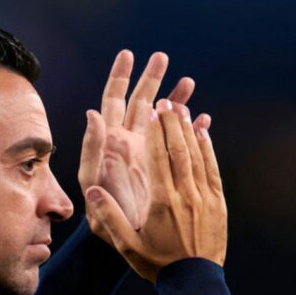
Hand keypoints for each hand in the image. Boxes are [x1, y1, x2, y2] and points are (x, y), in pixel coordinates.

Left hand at [78, 50, 205, 230]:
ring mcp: (147, 154)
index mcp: (110, 143)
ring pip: (161, 119)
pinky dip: (190, 130)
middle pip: (139, 103)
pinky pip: (178, 143)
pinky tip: (203, 118)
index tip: (128, 55)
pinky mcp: (163, 167)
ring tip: (189, 81)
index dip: (119, 78)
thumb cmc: (103, 215)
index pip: (113, 102)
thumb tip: (92, 113)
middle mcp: (128, 143)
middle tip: (162, 56)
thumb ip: (92, 148)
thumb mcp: (92, 182)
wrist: (126, 239)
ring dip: (174, 100)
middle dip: (150, 79)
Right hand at [84, 98, 226, 280]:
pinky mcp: (218, 204)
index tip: (152, 111)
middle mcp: (185, 195)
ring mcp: (205, 198)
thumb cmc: (158, 264)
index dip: (156, 132)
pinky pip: (212, 169)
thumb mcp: (127, 245)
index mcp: (162, 203)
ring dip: (189, 130)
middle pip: (179, 150)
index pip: (159, 159)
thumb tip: (91, 192)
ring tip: (182, 109)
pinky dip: (208, 148)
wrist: (195, 282)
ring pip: (197, 156)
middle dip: (172, 123)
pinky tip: (204, 133)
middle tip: (166, 101)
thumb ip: (109, 217)